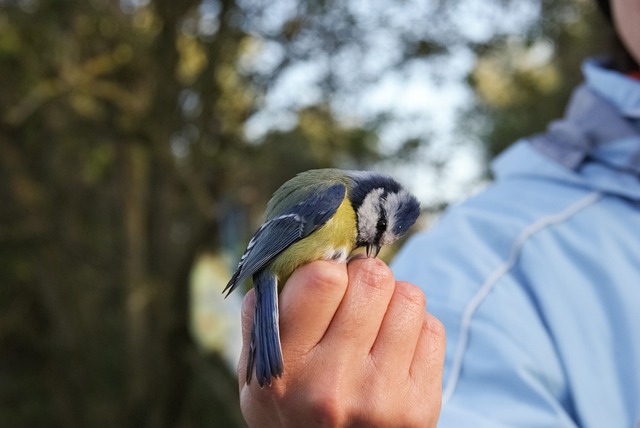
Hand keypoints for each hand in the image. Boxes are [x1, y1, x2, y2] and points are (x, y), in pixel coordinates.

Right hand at [238, 257, 445, 426]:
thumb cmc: (290, 409)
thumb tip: (300, 256)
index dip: (328, 270)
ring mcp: (381, 398)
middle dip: (364, 278)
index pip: (323, 278)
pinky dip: (415, 329)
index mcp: (285, 367)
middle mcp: (332, 385)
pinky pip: (432, 328)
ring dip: (392, 301)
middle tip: (355, 299)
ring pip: (409, 295)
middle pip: (373, 278)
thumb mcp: (257, 371)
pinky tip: (395, 351)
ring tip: (376, 325)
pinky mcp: (420, 407)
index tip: (327, 285)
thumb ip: (265, 313)